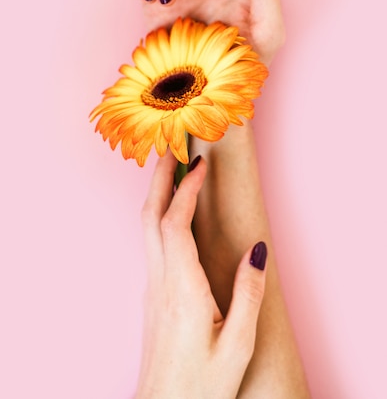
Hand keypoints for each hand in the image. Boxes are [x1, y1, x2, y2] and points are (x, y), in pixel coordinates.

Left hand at [136, 151, 267, 398]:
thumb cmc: (201, 385)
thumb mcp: (239, 344)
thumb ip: (248, 293)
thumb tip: (256, 251)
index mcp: (182, 288)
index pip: (176, 223)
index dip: (186, 189)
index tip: (200, 164)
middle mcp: (160, 281)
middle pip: (150, 216)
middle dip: (159, 178)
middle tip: (172, 149)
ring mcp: (152, 288)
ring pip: (146, 228)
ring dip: (157, 195)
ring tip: (172, 172)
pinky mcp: (153, 296)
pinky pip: (152, 243)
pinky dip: (160, 216)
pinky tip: (174, 215)